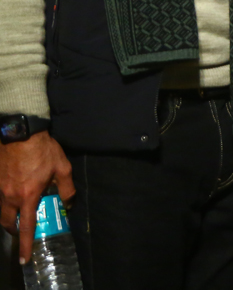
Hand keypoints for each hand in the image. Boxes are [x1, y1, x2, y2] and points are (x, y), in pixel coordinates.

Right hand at [0, 131, 73, 264]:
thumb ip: (67, 189)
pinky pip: (0, 197)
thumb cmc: (43, 150)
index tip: (24, 259)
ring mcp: (0, 188)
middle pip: (8, 222)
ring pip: (2, 210)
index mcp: (28, 197)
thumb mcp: (63, 168)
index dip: (25, 244)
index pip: (26, 227)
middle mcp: (10, 196)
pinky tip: (16, 192)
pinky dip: (7, 200)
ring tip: (20, 212)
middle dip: (14, 231)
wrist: (21, 132)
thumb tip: (68, 204)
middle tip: (23, 231)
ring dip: (9, 216)